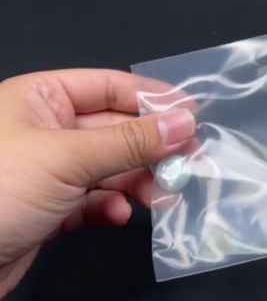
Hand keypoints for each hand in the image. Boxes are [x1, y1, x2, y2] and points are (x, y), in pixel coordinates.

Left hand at [0, 69, 194, 298]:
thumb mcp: (67, 158)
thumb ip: (129, 142)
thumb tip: (184, 124)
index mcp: (39, 97)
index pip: (107, 86)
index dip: (150, 99)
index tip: (192, 115)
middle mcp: (42, 128)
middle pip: (112, 129)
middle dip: (149, 146)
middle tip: (187, 163)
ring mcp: (45, 171)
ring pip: (107, 167)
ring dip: (136, 180)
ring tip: (160, 195)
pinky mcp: (46, 210)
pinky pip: (91, 201)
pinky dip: (111, 206)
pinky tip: (120, 214)